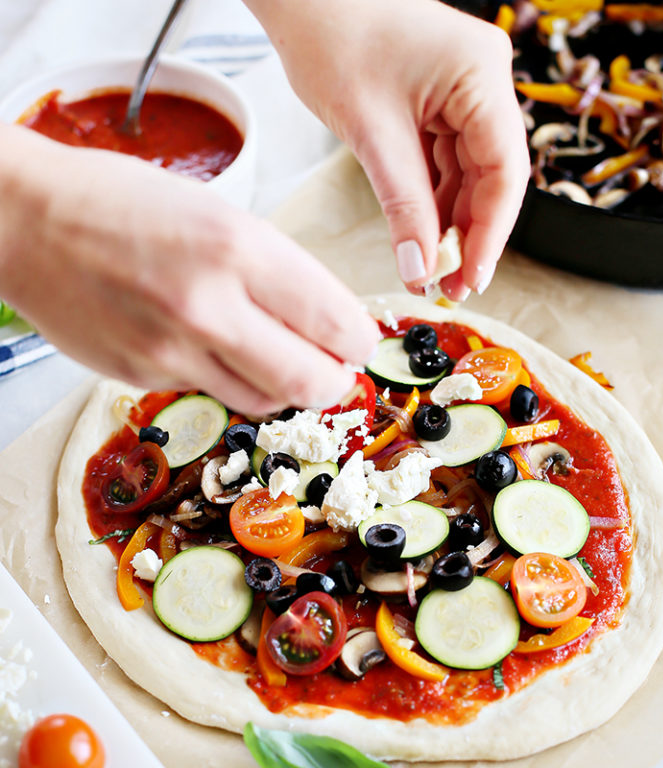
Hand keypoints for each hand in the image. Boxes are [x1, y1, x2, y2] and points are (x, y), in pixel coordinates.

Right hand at [0, 125, 378, 413]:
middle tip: (337, 373)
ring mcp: (174, 349)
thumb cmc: (121, 203)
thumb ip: (272, 269)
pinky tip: (220, 353)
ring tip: (285, 367)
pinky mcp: (144, 377)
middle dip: (336, 381)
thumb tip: (322, 317)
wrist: (28, 220)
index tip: (360, 341)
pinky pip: (213, 394)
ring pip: (265, 400)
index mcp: (237, 246)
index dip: (358, 339)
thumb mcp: (216, 212)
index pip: (332, 318)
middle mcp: (210, 304)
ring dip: (287, 390)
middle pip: (310, 380)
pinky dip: (231, 381)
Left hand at [252, 0, 528, 298]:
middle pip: (493, 176)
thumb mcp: (372, 134)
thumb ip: (403, 208)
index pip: (505, 170)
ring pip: (470, 174)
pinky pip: (447, 162)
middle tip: (449, 286)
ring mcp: (465, 91)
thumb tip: (421, 271)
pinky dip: (434, 201)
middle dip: (470, 234)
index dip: (491, 233)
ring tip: (431, 272)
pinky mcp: (442, 101)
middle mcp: (484, 81)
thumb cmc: (332, 39)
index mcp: (481, 75)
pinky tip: (422, 236)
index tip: (471, 278)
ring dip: (451, 223)